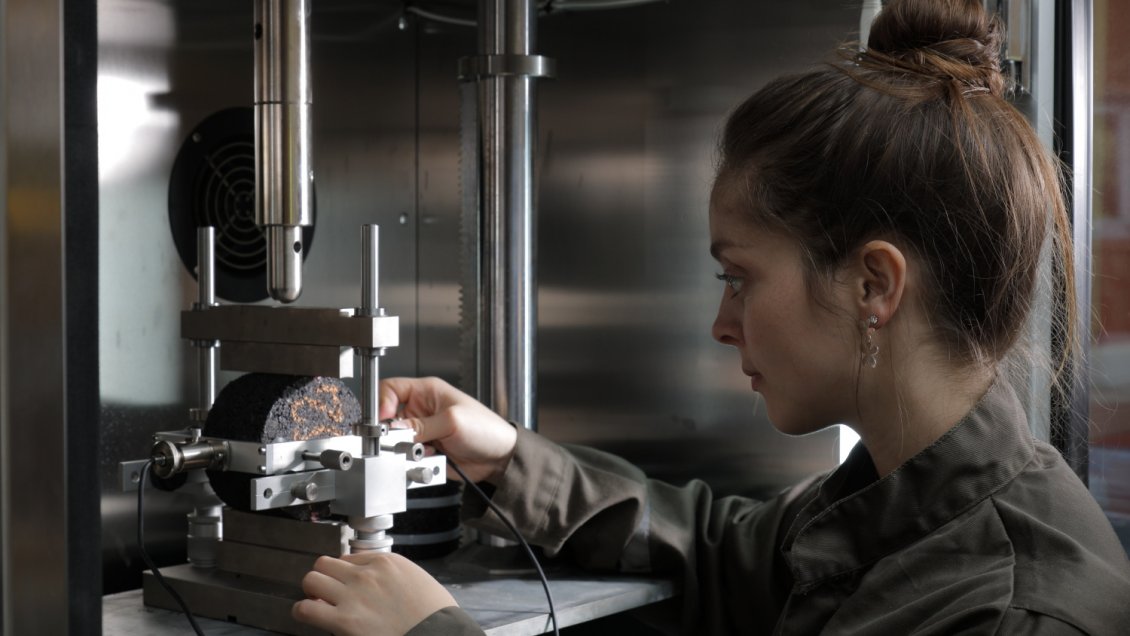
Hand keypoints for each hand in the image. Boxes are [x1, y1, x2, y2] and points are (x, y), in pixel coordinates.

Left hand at [292, 552, 455, 635]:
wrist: (437, 634)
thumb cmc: (435, 614)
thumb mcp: (418, 580)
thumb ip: (394, 577)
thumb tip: (382, 585)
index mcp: (386, 562)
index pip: (349, 558)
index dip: (345, 574)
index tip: (347, 584)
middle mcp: (365, 574)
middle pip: (326, 563)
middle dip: (324, 577)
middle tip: (328, 591)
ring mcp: (352, 595)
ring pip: (312, 579)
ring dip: (312, 591)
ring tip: (317, 603)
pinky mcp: (343, 620)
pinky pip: (306, 609)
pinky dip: (303, 611)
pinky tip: (309, 616)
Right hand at [379, 377, 516, 483]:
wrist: (499, 458)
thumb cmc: (486, 429)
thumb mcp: (452, 421)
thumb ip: (420, 425)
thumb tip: (393, 429)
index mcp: (427, 391)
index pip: (391, 389)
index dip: (382, 403)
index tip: (384, 420)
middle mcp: (421, 410)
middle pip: (389, 417)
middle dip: (394, 432)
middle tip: (401, 441)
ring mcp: (423, 431)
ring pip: (396, 441)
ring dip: (406, 449)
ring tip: (425, 450)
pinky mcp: (425, 450)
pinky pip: (407, 457)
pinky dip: (414, 461)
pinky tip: (431, 458)